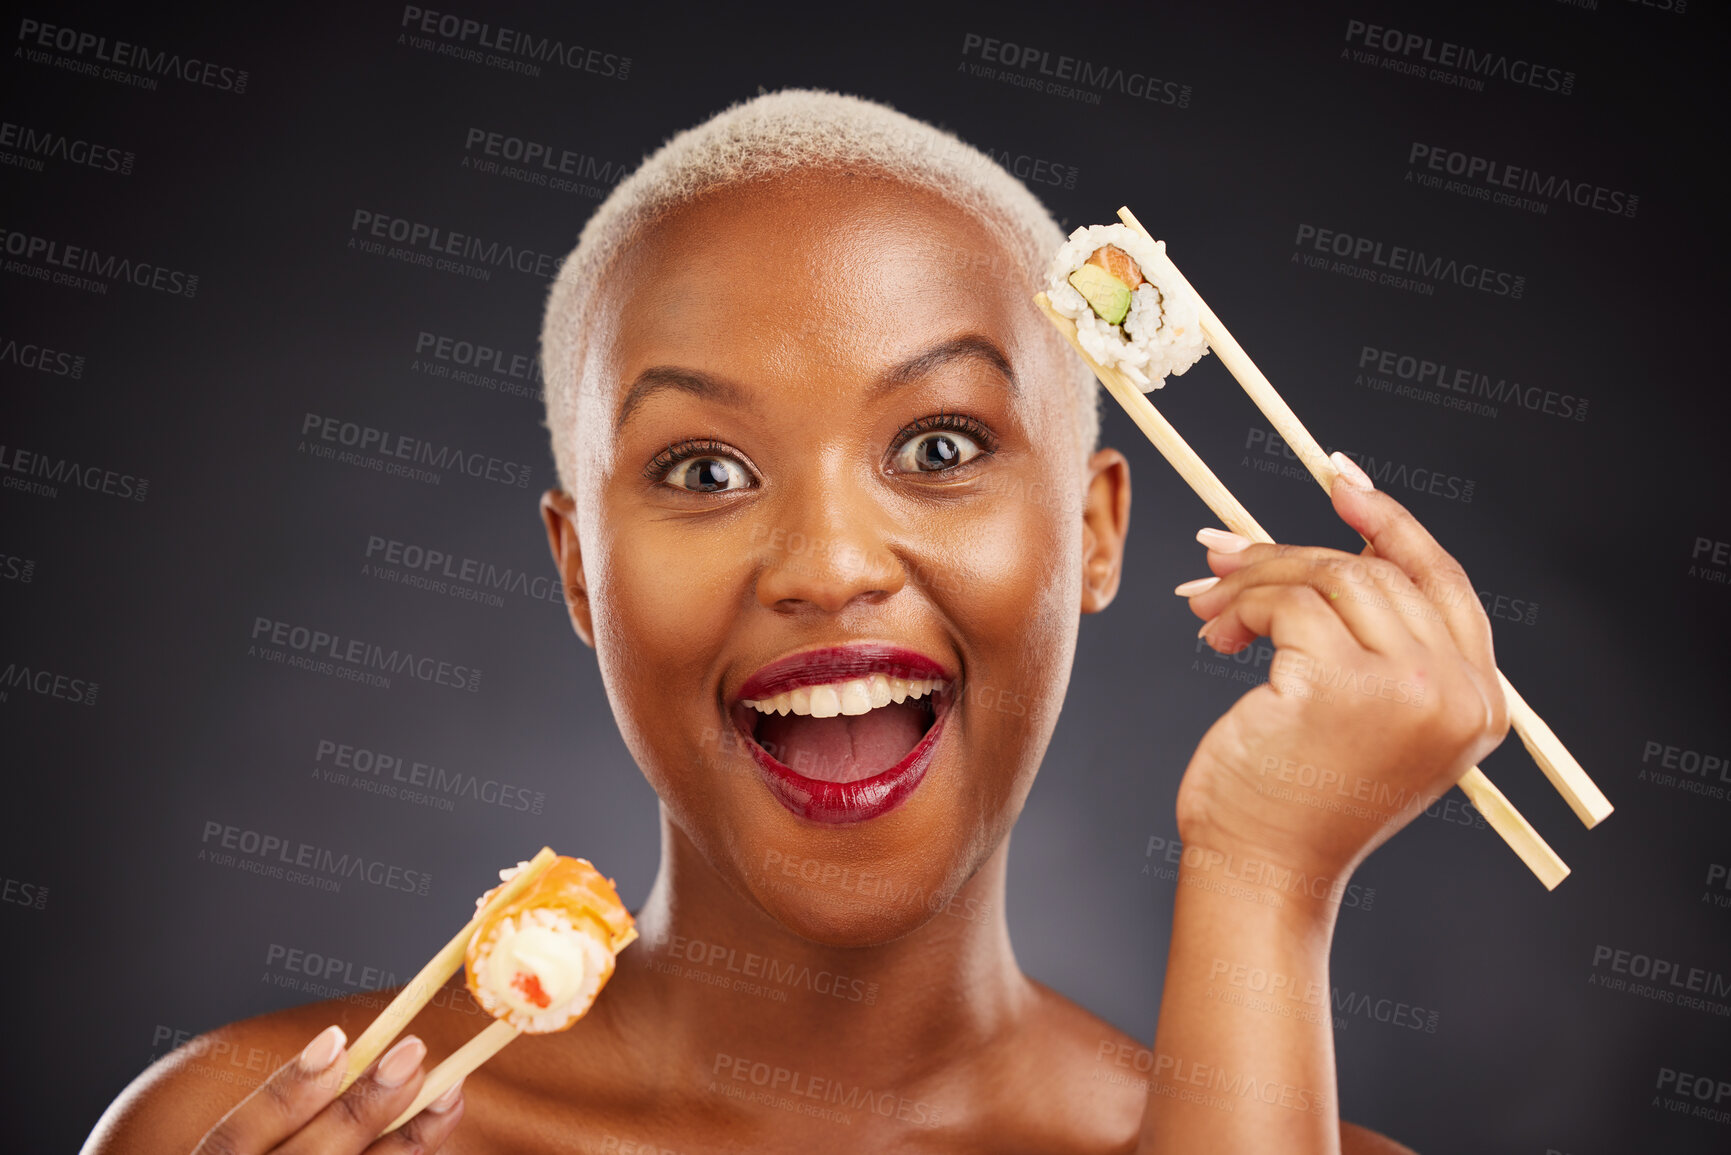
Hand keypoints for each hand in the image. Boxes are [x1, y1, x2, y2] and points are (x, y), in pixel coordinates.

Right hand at [190, 1026, 463, 1154]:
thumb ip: (288, 1122)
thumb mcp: (260, 1145)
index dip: (286, 1091)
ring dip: (405, 1143)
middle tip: (413, 1053)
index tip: (338, 1037)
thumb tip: (345, 1053)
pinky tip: (433, 1142)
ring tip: (449, 1093)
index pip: (233, 1141)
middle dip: (360, 1108)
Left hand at [1174, 464, 1508, 886]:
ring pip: (1329, 578)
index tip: (1340, 476)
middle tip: (1222, 558)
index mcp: (1480, 702)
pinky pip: (1288, 604)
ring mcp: (1409, 688)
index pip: (1443, 581)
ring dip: (1257, 581)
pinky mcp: (1343, 686)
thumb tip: (1319, 541)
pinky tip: (1216, 638)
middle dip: (1290, 555)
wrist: (1261, 873)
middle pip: (1376, 571)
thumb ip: (1371, 641)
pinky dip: (1242, 608)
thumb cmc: (1297, 798)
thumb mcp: (1363, 717)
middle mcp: (1459, 693)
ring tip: (1210, 610)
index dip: (1391, 523)